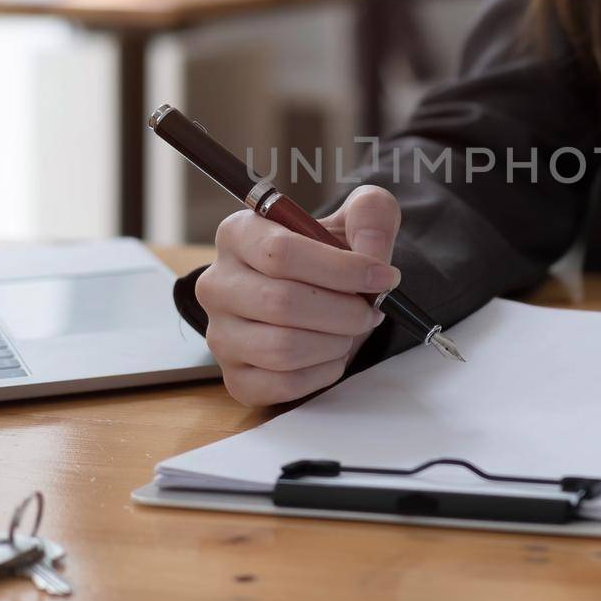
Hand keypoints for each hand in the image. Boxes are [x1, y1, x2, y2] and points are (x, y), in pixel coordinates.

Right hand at [196, 185, 401, 405]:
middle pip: (281, 303)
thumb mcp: (357, 218)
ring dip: (334, 342)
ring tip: (349, 329)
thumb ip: (371, 215)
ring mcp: (220, 334)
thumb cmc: (333, 256)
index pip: (280, 253)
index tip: (383, 277)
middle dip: (344, 311)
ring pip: (282, 348)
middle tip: (369, 310)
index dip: (341, 269)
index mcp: (238, 233)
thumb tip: (371, 255)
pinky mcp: (235, 377)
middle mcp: (217, 284)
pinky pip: (283, 384)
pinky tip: (331, 354)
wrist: (323, 297)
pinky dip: (322, 372)